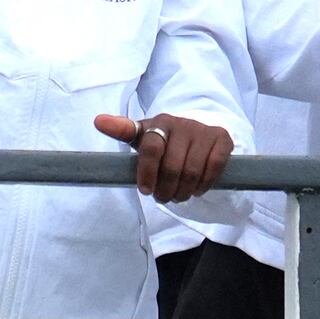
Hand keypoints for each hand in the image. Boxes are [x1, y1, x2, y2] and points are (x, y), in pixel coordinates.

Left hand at [99, 110, 234, 203]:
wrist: (198, 133)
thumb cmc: (165, 140)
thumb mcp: (144, 136)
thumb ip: (123, 130)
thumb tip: (98, 121)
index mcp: (159, 122)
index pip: (151, 148)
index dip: (146, 172)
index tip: (144, 190)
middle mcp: (182, 123)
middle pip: (172, 166)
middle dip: (165, 190)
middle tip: (163, 198)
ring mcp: (203, 131)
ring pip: (192, 171)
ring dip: (183, 192)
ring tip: (178, 196)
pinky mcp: (222, 139)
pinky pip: (213, 168)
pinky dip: (203, 185)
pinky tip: (196, 188)